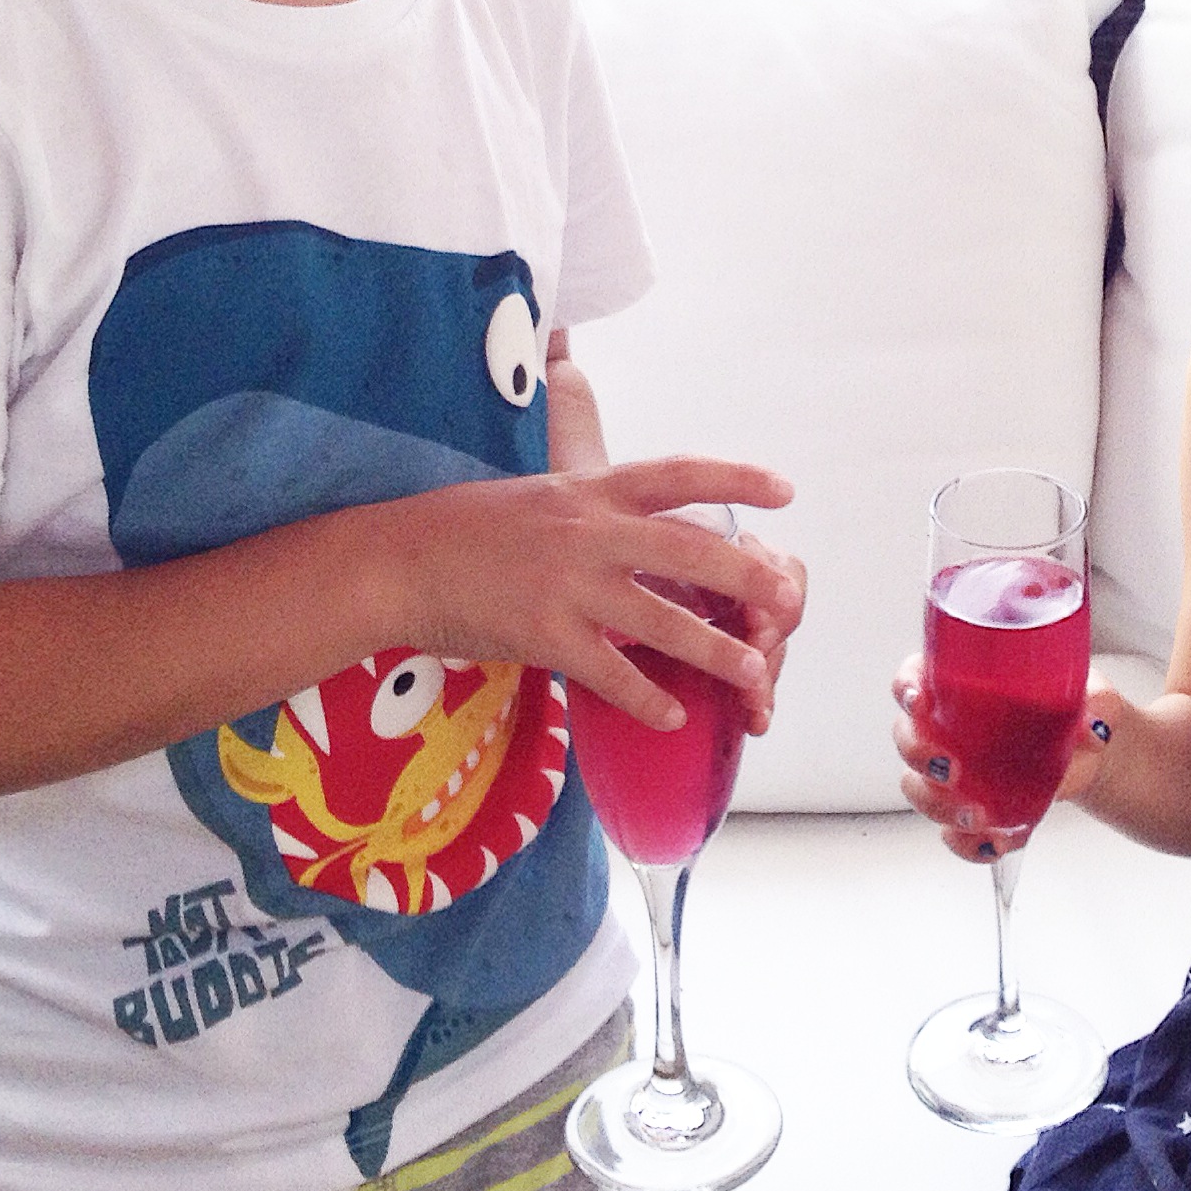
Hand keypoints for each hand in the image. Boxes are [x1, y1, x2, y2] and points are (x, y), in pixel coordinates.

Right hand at [379, 457, 798, 732]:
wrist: (402, 560)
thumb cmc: (471, 526)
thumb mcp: (544, 495)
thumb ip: (598, 508)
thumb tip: (652, 524)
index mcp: (592, 488)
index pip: (679, 474)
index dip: (738, 478)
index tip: (786, 491)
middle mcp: (589, 530)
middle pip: (688, 549)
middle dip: (747, 576)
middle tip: (789, 599)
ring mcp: (569, 585)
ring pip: (662, 620)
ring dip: (715, 650)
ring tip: (755, 675)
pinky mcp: (545, 635)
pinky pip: (611, 674)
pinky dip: (647, 698)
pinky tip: (674, 717)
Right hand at [891, 657, 1125, 862]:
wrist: (1090, 754)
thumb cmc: (1076, 709)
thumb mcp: (1091, 695)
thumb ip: (1095, 706)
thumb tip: (1093, 726)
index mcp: (963, 684)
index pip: (914, 677)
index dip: (906, 688)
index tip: (919, 700)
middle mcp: (948, 726)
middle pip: (907, 737)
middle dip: (918, 755)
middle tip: (949, 768)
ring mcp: (956, 771)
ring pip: (920, 788)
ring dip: (938, 805)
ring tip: (977, 816)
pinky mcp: (973, 808)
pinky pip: (953, 832)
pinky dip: (967, 844)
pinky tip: (993, 843)